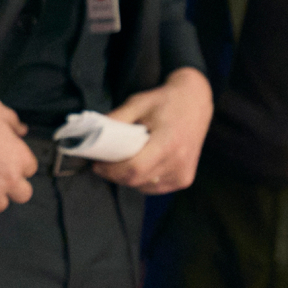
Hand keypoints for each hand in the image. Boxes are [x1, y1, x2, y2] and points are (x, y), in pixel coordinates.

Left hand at [94, 67, 211, 193]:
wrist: (195, 102)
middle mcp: (178, 163)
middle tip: (103, 163)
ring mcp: (182, 174)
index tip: (96, 164)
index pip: (135, 168)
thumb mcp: (137, 103)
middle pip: (136, 180)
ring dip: (127, 178)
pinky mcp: (184, 180)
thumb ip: (116, 120)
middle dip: (114, 174)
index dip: (111, 170)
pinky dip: (141, 180)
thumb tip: (92, 136)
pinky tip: (140, 164)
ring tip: (122, 160)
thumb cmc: (164, 101)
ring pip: (143, 186)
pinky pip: (153, 187)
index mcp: (168, 143)